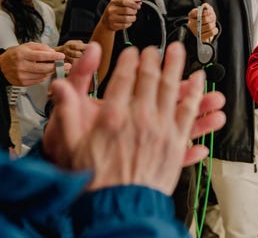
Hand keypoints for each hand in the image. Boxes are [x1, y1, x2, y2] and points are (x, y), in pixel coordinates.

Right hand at [0, 42, 68, 85]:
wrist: (1, 66)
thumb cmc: (15, 54)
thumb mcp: (27, 46)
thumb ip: (41, 47)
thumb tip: (53, 52)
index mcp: (22, 54)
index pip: (41, 56)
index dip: (53, 56)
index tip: (62, 56)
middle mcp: (21, 66)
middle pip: (44, 67)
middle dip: (57, 66)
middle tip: (65, 64)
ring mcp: (22, 76)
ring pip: (43, 75)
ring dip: (51, 71)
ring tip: (54, 66)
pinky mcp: (22, 83)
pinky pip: (39, 80)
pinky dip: (45, 75)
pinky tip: (44, 71)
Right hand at [43, 41, 225, 194]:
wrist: (119, 210)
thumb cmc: (96, 181)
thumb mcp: (71, 146)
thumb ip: (67, 112)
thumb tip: (59, 87)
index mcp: (114, 116)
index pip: (124, 77)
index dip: (129, 60)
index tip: (133, 51)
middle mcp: (140, 119)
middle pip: (151, 78)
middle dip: (154, 58)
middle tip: (157, 48)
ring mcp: (161, 130)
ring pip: (173, 89)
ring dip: (176, 67)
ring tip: (180, 52)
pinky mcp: (175, 143)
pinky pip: (188, 113)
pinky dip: (194, 95)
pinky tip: (198, 84)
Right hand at [100, 0, 140, 31]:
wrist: (106, 22)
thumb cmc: (115, 11)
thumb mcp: (120, 4)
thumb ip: (130, 2)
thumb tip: (139, 2)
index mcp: (113, 2)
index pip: (124, 1)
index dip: (133, 4)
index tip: (138, 6)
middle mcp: (111, 9)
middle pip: (127, 10)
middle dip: (134, 11)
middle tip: (134, 12)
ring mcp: (111, 18)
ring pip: (127, 18)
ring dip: (133, 18)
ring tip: (132, 17)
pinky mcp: (113, 26)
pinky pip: (125, 25)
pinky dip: (129, 23)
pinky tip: (128, 22)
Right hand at [187, 3, 218, 41]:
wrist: (206, 30)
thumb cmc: (206, 18)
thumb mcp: (206, 11)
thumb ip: (206, 7)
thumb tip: (205, 6)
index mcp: (191, 15)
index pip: (196, 13)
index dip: (203, 12)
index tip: (207, 12)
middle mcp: (191, 24)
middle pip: (205, 19)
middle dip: (211, 18)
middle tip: (211, 18)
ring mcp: (195, 32)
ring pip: (209, 26)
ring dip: (213, 24)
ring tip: (212, 24)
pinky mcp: (201, 38)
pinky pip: (211, 32)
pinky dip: (215, 30)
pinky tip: (214, 29)